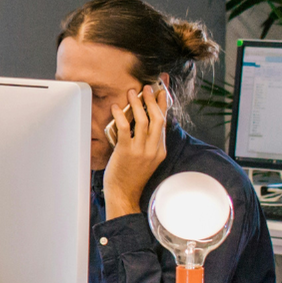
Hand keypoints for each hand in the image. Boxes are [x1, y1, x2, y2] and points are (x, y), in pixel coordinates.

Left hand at [102, 85, 168, 219]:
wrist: (124, 194)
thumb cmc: (131, 177)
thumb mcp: (147, 159)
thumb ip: (149, 142)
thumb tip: (144, 122)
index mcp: (160, 150)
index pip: (165, 122)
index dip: (164, 104)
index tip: (162, 90)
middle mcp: (153, 149)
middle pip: (158, 118)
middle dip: (153, 100)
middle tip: (147, 88)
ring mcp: (141, 151)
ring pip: (143, 121)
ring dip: (137, 104)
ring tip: (132, 92)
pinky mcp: (126, 152)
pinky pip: (125, 128)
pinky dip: (120, 115)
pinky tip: (116, 107)